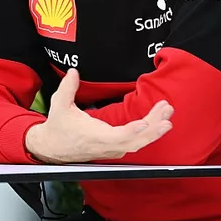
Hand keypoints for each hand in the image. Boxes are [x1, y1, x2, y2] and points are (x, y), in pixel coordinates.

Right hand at [25, 68, 172, 163]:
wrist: (53, 147)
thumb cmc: (58, 127)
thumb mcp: (59, 105)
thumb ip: (68, 87)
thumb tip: (74, 72)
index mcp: (95, 136)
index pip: (117, 136)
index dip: (132, 131)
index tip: (145, 123)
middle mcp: (107, 145)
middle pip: (135, 140)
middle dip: (153, 126)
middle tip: (166, 111)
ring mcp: (112, 149)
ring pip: (138, 143)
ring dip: (154, 130)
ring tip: (167, 116)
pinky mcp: (115, 149)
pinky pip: (136, 143)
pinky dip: (149, 135)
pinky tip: (157, 124)